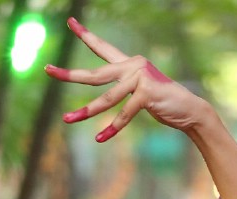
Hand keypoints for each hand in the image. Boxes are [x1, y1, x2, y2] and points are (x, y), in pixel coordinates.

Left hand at [46, 18, 206, 141]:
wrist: (189, 110)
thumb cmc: (164, 102)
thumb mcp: (141, 93)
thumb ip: (124, 89)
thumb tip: (107, 97)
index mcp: (129, 63)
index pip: (103, 48)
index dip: (85, 35)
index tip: (70, 21)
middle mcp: (132, 66)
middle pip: (95, 73)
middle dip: (70, 74)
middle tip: (48, 70)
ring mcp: (139, 78)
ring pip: (106, 98)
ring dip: (86, 111)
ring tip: (67, 119)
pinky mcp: (146, 93)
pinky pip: (124, 114)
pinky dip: (112, 128)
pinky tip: (100, 138)